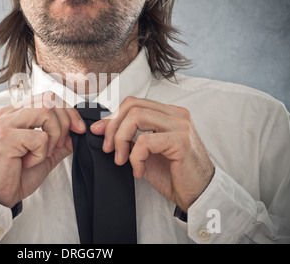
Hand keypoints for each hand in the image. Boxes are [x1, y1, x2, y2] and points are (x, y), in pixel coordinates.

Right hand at [0, 92, 85, 207]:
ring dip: (54, 135)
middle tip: (59, 145)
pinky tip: (28, 162)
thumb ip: (61, 140)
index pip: (48, 98)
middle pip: (49, 100)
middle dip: (65, 122)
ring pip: (45, 112)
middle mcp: (8, 114)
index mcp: (15, 113)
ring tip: (44, 153)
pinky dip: (41, 154)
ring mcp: (4, 124)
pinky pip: (39, 137)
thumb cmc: (16, 175)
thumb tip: (78, 129)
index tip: (79, 129)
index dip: (68, 111)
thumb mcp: (45, 154)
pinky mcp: (5, 137)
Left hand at [90, 97, 214, 211]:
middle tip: (109, 149)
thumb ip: (129, 138)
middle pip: (132, 106)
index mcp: (168, 114)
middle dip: (113, 127)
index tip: (100, 133)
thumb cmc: (173, 174)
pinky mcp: (181, 142)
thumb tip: (101, 128)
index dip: (113, 117)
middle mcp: (176, 115)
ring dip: (121, 140)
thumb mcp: (145, 152)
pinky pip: (145, 141)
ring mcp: (180, 126)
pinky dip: (135, 157)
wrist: (197, 195)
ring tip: (121, 160)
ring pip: (136, 117)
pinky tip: (139, 170)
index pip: (133, 103)